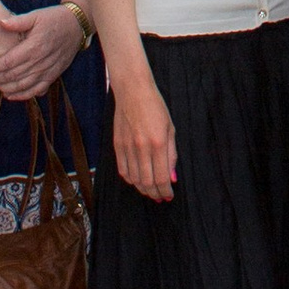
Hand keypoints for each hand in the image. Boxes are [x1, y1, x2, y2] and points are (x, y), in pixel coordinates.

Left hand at [0, 4, 82, 100]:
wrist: (77, 25)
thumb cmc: (54, 19)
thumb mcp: (36, 15)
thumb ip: (18, 21)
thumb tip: (1, 23)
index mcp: (34, 46)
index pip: (9, 62)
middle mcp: (40, 61)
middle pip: (14, 76)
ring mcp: (47, 70)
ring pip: (23, 86)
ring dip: (8, 88)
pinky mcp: (54, 75)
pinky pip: (37, 90)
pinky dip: (23, 95)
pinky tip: (12, 95)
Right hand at [109, 66, 177, 203]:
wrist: (133, 91)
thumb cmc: (156, 107)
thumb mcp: (170, 128)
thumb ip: (171, 155)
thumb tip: (172, 177)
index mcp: (158, 143)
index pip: (162, 177)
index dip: (166, 191)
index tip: (169, 195)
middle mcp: (142, 148)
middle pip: (147, 182)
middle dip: (155, 194)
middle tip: (160, 197)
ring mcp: (127, 147)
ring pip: (134, 179)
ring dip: (143, 189)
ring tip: (150, 191)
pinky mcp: (117, 145)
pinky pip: (122, 170)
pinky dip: (130, 180)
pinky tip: (136, 181)